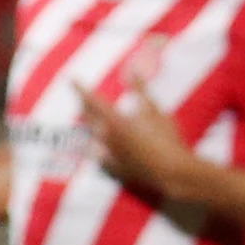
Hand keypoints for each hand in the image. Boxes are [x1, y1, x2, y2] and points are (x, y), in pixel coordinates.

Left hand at [76, 81, 194, 198]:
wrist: (173, 175)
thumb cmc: (166, 140)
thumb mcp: (155, 111)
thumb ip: (141, 90)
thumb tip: (133, 70)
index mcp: (114, 120)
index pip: (90, 100)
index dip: (79, 88)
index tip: (72, 79)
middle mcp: (104, 137)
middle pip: (87, 118)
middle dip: (84, 107)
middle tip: (83, 98)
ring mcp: (106, 156)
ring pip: (89, 139)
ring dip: (90, 129)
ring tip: (90, 123)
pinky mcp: (112, 171)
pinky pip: (97, 158)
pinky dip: (96, 150)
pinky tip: (97, 150)